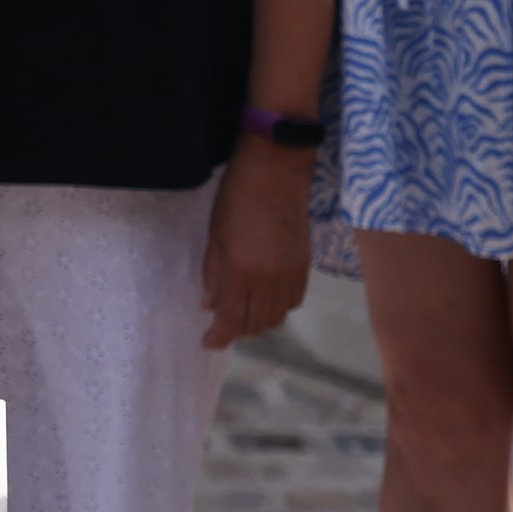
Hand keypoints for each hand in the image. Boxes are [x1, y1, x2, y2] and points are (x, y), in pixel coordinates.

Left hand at [201, 143, 313, 348]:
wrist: (277, 170)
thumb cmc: (237, 196)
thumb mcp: (215, 235)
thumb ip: (212, 274)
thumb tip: (209, 305)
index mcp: (240, 271)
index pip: (229, 321)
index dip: (217, 338)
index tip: (207, 341)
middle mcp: (268, 280)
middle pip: (253, 326)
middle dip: (235, 330)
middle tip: (222, 322)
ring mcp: (290, 274)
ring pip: (275, 319)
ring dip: (256, 322)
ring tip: (242, 310)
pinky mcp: (305, 266)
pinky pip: (292, 303)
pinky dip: (277, 308)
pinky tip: (264, 296)